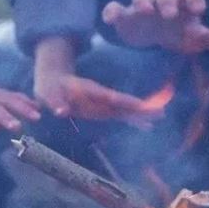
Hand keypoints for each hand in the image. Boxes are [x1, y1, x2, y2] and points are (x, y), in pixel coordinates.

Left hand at [36, 73, 164, 128]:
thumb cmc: (48, 88)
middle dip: (142, 108)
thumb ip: (55, 102)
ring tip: (160, 117)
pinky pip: (121, 116)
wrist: (53, 81)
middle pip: (125, 103)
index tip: (139, 105)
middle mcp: (101, 97)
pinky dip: (134, 121)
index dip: (125, 101)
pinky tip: (146, 126)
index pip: (111, 97)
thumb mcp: (47, 94)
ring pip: (126, 110)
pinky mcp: (103, 111)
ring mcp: (103, 104)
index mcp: (90, 91)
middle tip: (161, 112)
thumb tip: (61, 112)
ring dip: (142, 115)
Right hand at [102, 0, 208, 53]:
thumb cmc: (176, 37)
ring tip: (145, 12)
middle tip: (168, 14)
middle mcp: (161, 3)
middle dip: (166, 1)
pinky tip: (110, 18)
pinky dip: (112, 11)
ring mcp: (140, 9)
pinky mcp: (123, 17)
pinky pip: (115, 9)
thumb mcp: (196, 40)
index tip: (197, 10)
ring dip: (142, 3)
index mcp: (181, 7)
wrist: (148, 42)